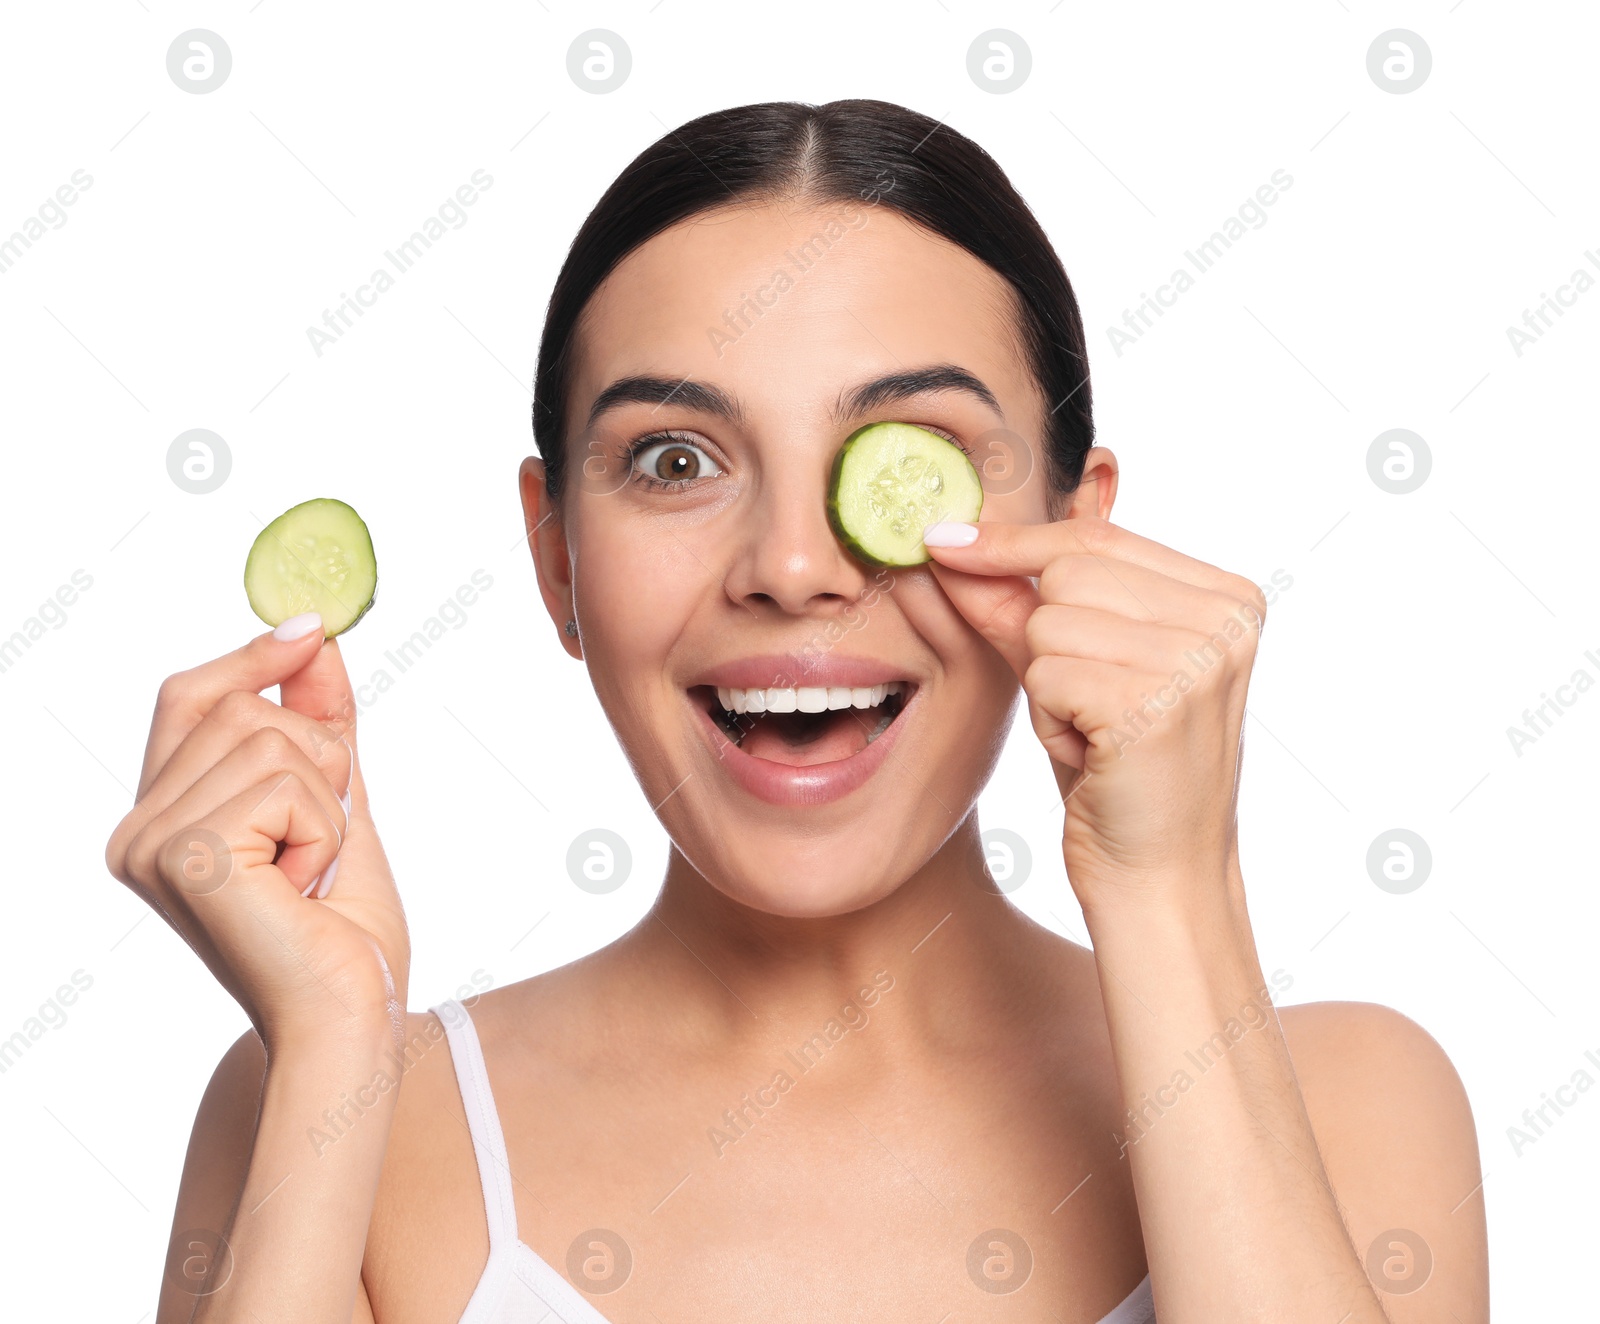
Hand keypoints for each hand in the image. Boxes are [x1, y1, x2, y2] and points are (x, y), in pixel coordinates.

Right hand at [105, 622, 408, 1052]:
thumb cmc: (343, 935)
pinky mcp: (188, 857)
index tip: (315, 632)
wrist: (352, 1019)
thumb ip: (319, 727)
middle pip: (241, 707)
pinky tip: (307, 889)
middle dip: (319, 759)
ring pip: (271, 737)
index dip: (252, 659)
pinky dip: (325, 829)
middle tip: (322, 843)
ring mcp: (153, 844)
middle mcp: (136, 831)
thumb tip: (316, 639)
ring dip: (327, 801)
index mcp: (158, 819)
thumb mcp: (337, 805)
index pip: (190, 696)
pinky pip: (285, 781)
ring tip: (313, 873)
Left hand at [925, 516, 1264, 904]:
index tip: (943, 542)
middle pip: (1067, 570)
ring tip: (1092, 735)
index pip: (1096, 536)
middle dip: (1043, 638)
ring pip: (1048, 621)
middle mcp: (1227, 618)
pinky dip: (1049, 719)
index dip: (1013, 542)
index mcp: (1226, 596)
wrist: (1159, 883)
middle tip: (1084, 709)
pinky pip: (1047, 672)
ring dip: (1046, 685)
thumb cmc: (1118, 779)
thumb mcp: (1072, 674)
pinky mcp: (1158, 701)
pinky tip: (1091, 756)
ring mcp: (1199, 657)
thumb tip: (945, 545)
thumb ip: (1017, 605)